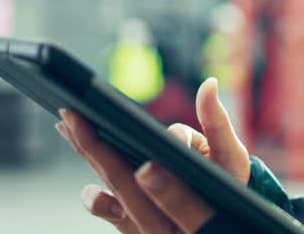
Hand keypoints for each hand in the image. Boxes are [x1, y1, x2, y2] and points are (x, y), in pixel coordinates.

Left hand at [57, 78, 250, 232]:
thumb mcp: (232, 158)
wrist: (220, 220)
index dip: (164, 187)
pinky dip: (98, 200)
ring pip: (118, 201)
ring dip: (93, 163)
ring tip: (70, 130)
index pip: (182, 202)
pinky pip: (113, 215)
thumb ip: (218, 124)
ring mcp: (150, 233)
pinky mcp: (136, 231)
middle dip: (108, 161)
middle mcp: (172, 230)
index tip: (147, 168)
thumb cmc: (230, 187)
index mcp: (203, 216)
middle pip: (135, 198)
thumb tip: (209, 84)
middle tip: (81, 124)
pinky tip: (85, 179)